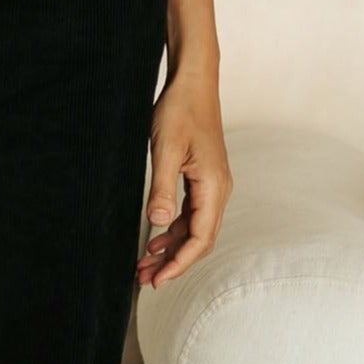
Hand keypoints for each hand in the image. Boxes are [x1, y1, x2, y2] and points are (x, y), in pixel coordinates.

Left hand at [137, 72, 230, 288]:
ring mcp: (213, 185)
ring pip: (195, 229)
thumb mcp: (165, 149)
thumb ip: (161, 187)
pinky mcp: (204, 178)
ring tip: (145, 264)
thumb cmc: (179, 111)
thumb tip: (156, 223)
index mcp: (213, 186)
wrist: (193, 83)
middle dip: (174, 262)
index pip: (200, 238)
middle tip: (144, 279)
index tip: (157, 280)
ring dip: (171, 248)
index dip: (179, 263)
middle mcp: (219, 190)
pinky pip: (192, 214)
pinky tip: (154, 238)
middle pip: (200, 240)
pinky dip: (173, 230)